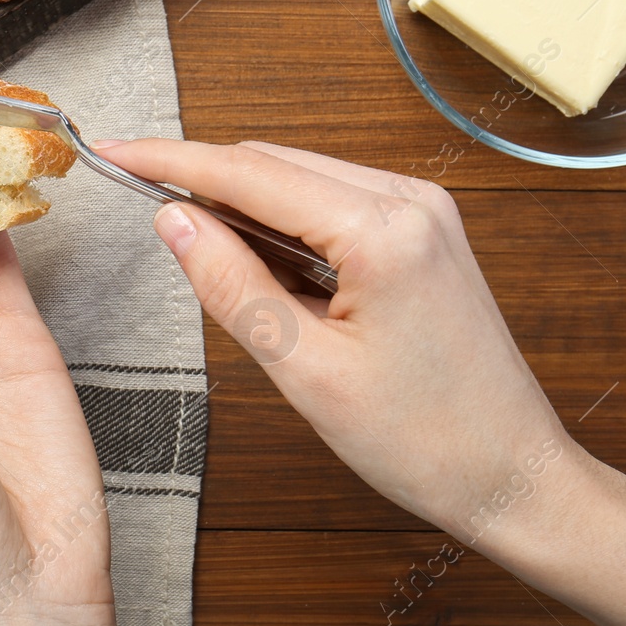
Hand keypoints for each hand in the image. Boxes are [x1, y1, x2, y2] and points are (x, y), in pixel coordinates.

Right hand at [93, 138, 577, 545]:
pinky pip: (333, 200)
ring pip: (302, 177)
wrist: (513, 475)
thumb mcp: (306, 371)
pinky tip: (255, 254)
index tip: (113, 150)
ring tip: (191, 241)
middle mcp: (410, 199)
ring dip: (242, 200)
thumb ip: (232, 285)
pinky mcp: (423, 229)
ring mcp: (423, 209)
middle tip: (134, 197)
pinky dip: (283, 218)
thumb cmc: (424, 441)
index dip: (170, 159)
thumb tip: (172, 218)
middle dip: (202, 177)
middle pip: (275, 162)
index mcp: (383, 230)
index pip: (250, 172)